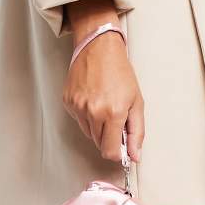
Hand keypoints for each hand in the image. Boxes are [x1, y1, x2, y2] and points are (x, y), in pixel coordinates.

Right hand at [62, 0, 143, 162]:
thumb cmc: (120, 73)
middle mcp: (93, 112)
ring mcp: (78, 107)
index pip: (110, 152)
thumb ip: (136, 133)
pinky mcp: (68, 102)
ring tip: (105, 106)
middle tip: (116, 119)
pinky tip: (93, 100)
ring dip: (98, 127)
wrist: (99, 48)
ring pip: (89, 133)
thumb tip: (135, 156)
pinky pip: (79, 120)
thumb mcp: (136, 103)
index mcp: (113, 113)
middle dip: (109, 137)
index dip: (117, 153)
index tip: (121, 147)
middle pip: (99, 144)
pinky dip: (87, 116)